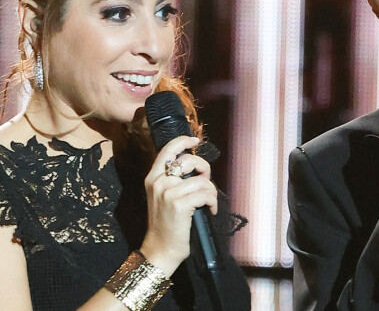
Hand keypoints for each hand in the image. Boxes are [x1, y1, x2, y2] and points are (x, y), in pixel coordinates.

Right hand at [140, 136, 217, 276]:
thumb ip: (172, 179)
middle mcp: (159, 182)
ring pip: (202, 180)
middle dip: (204, 169)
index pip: (168, 150)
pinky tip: (210, 210)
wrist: (160, 250)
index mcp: (153, 178)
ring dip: (211, 191)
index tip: (194, 140)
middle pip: (189, 161)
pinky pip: (206, 194)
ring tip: (209, 202)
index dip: (183, 141)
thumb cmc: (166, 224)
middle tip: (206, 183)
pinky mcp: (179, 204)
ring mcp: (168, 192)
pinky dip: (212, 202)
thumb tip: (193, 166)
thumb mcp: (162, 197)